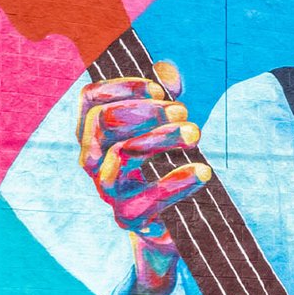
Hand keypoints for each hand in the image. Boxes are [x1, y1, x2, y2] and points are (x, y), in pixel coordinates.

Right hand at [77, 60, 209, 294]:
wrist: (169, 222)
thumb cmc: (164, 164)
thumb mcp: (165, 125)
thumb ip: (165, 96)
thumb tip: (168, 72)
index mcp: (94, 133)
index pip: (90, 99)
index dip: (124, 87)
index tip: (159, 90)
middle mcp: (93, 159)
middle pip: (104, 123)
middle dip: (146, 111)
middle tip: (182, 112)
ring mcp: (108, 189)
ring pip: (122, 155)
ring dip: (162, 138)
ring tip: (195, 134)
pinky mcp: (129, 217)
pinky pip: (147, 199)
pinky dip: (177, 182)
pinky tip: (203, 172)